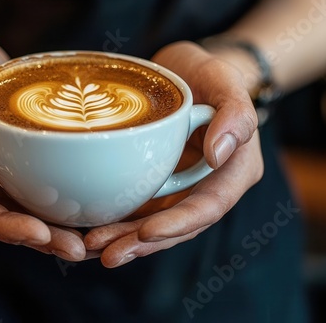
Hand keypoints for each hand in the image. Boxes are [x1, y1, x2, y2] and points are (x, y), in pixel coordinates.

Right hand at [0, 38, 86, 260]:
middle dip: (36, 238)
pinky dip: (53, 213)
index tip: (39, 231)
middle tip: (74, 248)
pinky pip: (29, 197)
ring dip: (50, 234)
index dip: (1, 225)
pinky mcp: (9, 172)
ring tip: (84, 243)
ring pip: (16, 216)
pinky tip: (81, 219)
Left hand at [84, 41, 263, 267]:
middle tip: (107, 253)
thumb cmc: (210, 73)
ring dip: (124, 238)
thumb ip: (236, 113)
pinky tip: (89, 225)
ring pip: (154, 221)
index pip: (208, 207)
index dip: (178, 224)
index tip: (145, 232)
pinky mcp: (156, 179)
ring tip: (90, 246)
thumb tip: (218, 154)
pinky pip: (137, 204)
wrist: (186, 71)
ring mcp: (180, 186)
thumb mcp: (227, 80)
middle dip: (142, 243)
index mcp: (233, 171)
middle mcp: (206, 185)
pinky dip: (116, 218)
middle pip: (177, 225)